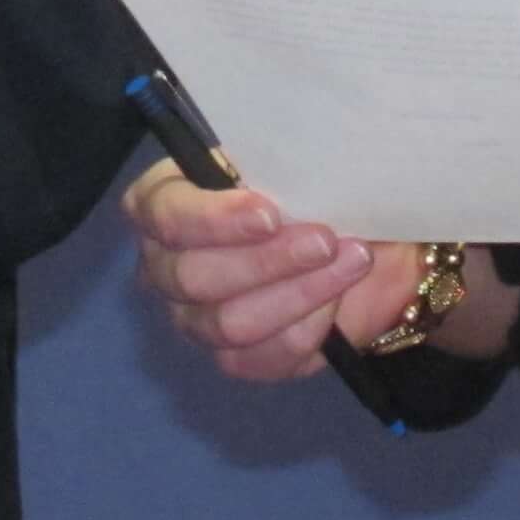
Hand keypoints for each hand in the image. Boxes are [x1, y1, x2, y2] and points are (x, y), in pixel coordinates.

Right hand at [121, 159, 439, 383]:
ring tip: (349, 263)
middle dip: (266, 259)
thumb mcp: (298, 162)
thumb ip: (281, 164)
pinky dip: (306, 329)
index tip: (270, 213)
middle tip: (325, 240)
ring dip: (297, 293)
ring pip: (229, 322)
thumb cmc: (312, 188)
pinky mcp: (232, 358)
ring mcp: (192, 317)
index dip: (214, 219)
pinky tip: (336, 302)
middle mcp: (164, 263)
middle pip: (192, 276)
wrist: (355, 246)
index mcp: (164, 199)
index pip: (165, 214)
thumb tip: (291, 173)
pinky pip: (261, 357)